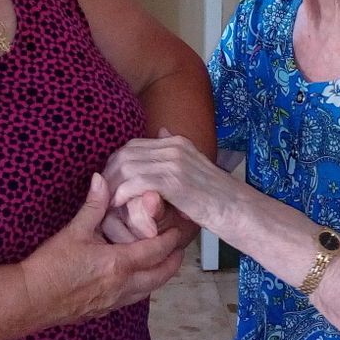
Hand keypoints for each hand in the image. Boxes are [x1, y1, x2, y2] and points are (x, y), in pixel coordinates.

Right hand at [20, 174, 183, 326]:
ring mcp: (115, 301)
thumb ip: (93, 205)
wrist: (29, 299)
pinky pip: (133, 298)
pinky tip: (135, 276)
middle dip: (173, 260)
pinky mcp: (104, 310)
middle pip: (161, 275)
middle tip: (177, 246)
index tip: (178, 229)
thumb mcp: (74, 231)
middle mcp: (123, 286)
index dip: (171, 239)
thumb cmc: (50, 265)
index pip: (157, 251)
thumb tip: (102, 178)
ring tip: (161, 260)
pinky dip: (142, 285)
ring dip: (159, 275)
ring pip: (149, 290)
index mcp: (119, 263)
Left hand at [103, 130, 235, 230]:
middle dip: (109, 175)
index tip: (108, 184)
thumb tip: (161, 130)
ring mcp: (174, 162)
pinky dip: (122, 194)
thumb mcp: (194, 167)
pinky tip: (119, 205)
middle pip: (126, 153)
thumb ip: (174, 152)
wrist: (237, 210)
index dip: (115, 164)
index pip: (133, 145)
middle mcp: (174, 146)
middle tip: (102, 195)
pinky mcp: (174, 180)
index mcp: (176, 141)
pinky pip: (136, 182)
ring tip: (108, 203)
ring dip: (113, 186)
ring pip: (127, 167)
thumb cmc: (214, 196)